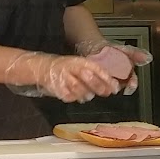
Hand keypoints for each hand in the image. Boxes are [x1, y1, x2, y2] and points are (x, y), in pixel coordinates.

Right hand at [7, 51, 126, 101]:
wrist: (44, 67)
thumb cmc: (66, 68)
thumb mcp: (81, 65)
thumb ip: (95, 74)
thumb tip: (112, 86)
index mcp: (80, 61)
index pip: (96, 68)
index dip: (107, 78)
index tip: (115, 87)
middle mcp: (72, 67)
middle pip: (88, 77)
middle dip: (99, 86)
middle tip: (106, 92)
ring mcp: (63, 77)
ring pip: (78, 88)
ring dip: (86, 93)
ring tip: (89, 96)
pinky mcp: (57, 87)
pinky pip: (68, 95)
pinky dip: (75, 98)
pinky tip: (77, 96)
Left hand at [75, 38, 150, 94]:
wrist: (94, 46)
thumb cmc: (111, 50)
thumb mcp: (124, 50)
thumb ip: (136, 54)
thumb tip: (148, 57)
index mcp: (125, 76)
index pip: (132, 83)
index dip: (132, 84)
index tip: (131, 84)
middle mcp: (115, 82)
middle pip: (117, 87)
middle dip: (114, 85)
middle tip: (112, 82)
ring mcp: (103, 83)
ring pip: (104, 89)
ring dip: (101, 85)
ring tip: (99, 78)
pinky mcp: (92, 82)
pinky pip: (91, 87)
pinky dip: (89, 84)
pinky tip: (87, 79)